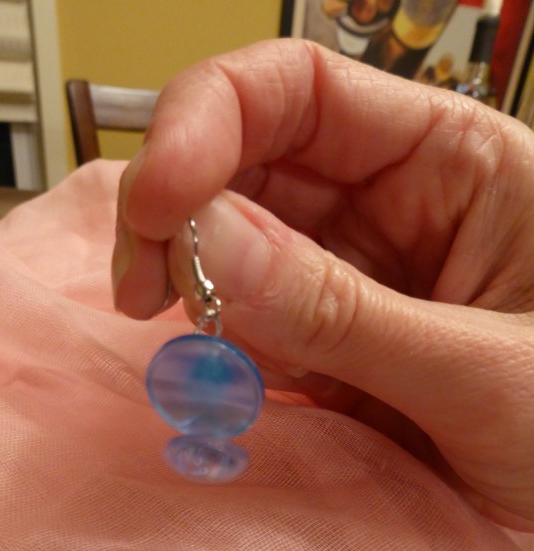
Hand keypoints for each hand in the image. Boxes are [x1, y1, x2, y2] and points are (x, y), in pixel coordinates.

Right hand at [112, 39, 533, 530]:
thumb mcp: (482, 371)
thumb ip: (344, 313)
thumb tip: (203, 241)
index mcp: (449, 162)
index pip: (302, 91)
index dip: (207, 119)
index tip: (153, 200)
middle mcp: (387, 205)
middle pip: (243, 163)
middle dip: (174, 215)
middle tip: (142, 293)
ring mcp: (349, 277)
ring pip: (229, 247)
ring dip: (194, 290)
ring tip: (205, 354)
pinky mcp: (326, 343)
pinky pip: (247, 323)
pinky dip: (221, 350)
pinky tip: (232, 385)